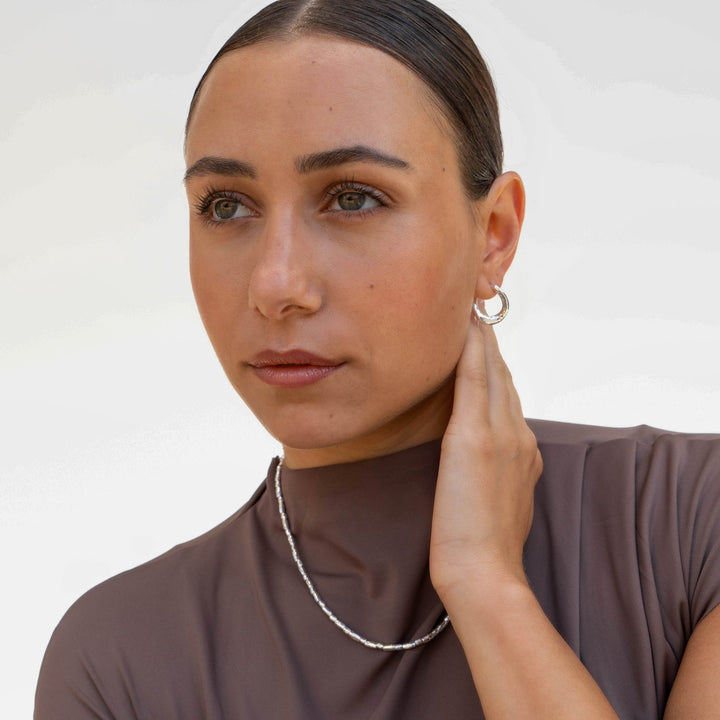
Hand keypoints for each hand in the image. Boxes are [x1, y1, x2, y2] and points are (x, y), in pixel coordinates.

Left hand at [429, 317, 542, 603]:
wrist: (485, 573)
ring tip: (470, 310)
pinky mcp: (475, 438)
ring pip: (493, 373)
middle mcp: (519, 435)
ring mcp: (500, 434)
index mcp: (525, 451)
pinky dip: (472, 351)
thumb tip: (485, 463)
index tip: (485, 343)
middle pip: (505, 377)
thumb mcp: (502, 503)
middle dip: (491, 344)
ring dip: (482, 340)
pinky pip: (475, 381)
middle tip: (476, 310)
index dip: (498, 366)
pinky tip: (466, 328)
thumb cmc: (485, 548)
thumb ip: (500, 474)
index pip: (510, 397)